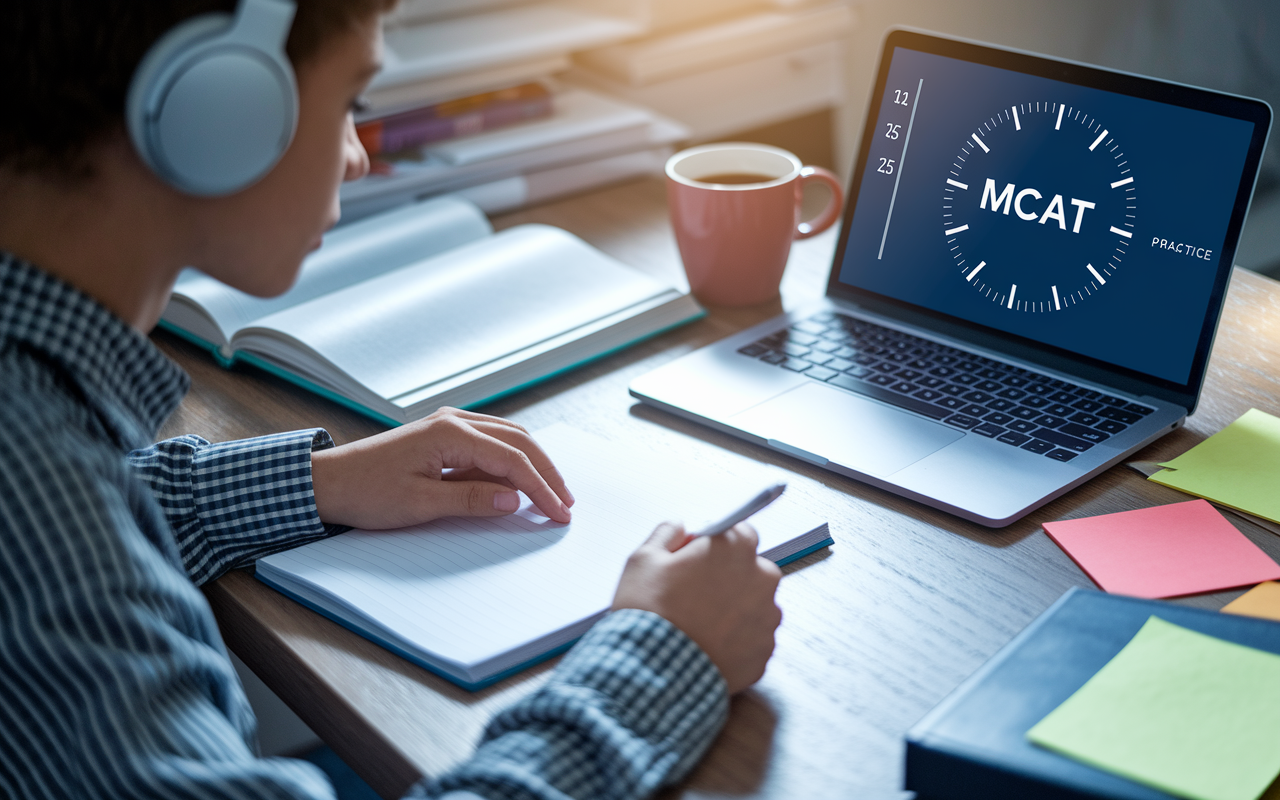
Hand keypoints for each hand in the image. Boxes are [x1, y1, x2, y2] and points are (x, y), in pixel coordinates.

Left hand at [310, 407, 573, 528]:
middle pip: (519, 441)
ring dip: (531, 464)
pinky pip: (489, 443)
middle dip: (546, 472)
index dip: (541, 488)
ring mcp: (449, 424)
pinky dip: (509, 461)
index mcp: (450, 434)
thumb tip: (514, 500)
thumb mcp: (420, 504)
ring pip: (507, 438)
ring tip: (550, 493)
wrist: (327, 482)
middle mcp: (454, 421)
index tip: (559, 513)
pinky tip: (516, 483)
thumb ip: (471, 500)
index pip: (512, 460)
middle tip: (566, 503)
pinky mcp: (443, 435)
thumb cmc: (366, 492)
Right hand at [611, 522, 781, 693]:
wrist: (652, 672)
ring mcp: (766, 619)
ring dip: (735, 610)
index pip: (739, 532)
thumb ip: (667, 533)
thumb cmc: (648, 610)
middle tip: (693, 595)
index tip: (695, 559)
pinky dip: (736, 641)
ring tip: (699, 625)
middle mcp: (762, 579)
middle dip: (728, 577)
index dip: (715, 544)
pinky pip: (752, 639)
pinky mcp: (764, 653)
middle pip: (751, 569)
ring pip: (754, 606)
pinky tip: (708, 646)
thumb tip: (680, 528)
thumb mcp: (643, 558)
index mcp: (736, 548)